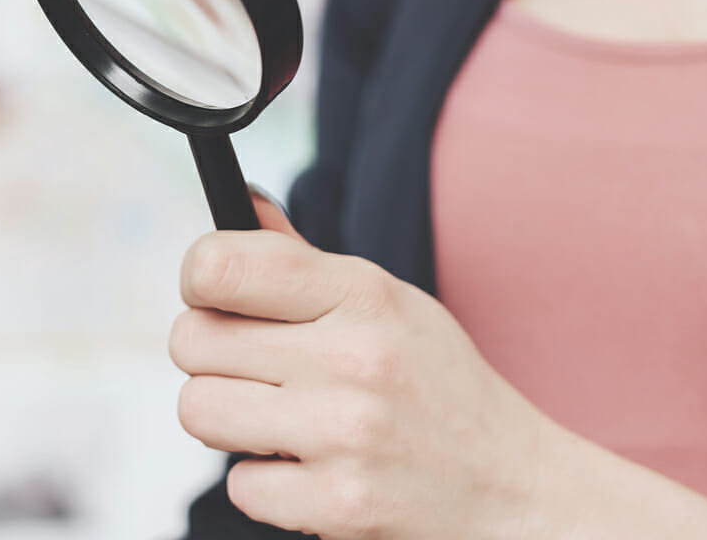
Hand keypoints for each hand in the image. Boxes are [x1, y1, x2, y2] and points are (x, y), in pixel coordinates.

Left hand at [170, 196, 575, 538]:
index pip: (221, 265)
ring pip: (198, 411)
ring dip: (230, 425)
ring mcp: (345, 433)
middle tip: (260, 375)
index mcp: (363, 293)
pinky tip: (313, 470)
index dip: (199, 281)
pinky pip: (238, 485)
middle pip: (192, 342)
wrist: (514, 489)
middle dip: (213, 361)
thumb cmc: (439, 390)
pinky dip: (268, 485)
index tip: (213, 299)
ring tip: (283, 423)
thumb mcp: (390, 305)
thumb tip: (240, 202)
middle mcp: (353, 357)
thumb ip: (302, 261)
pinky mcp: (339, 503)